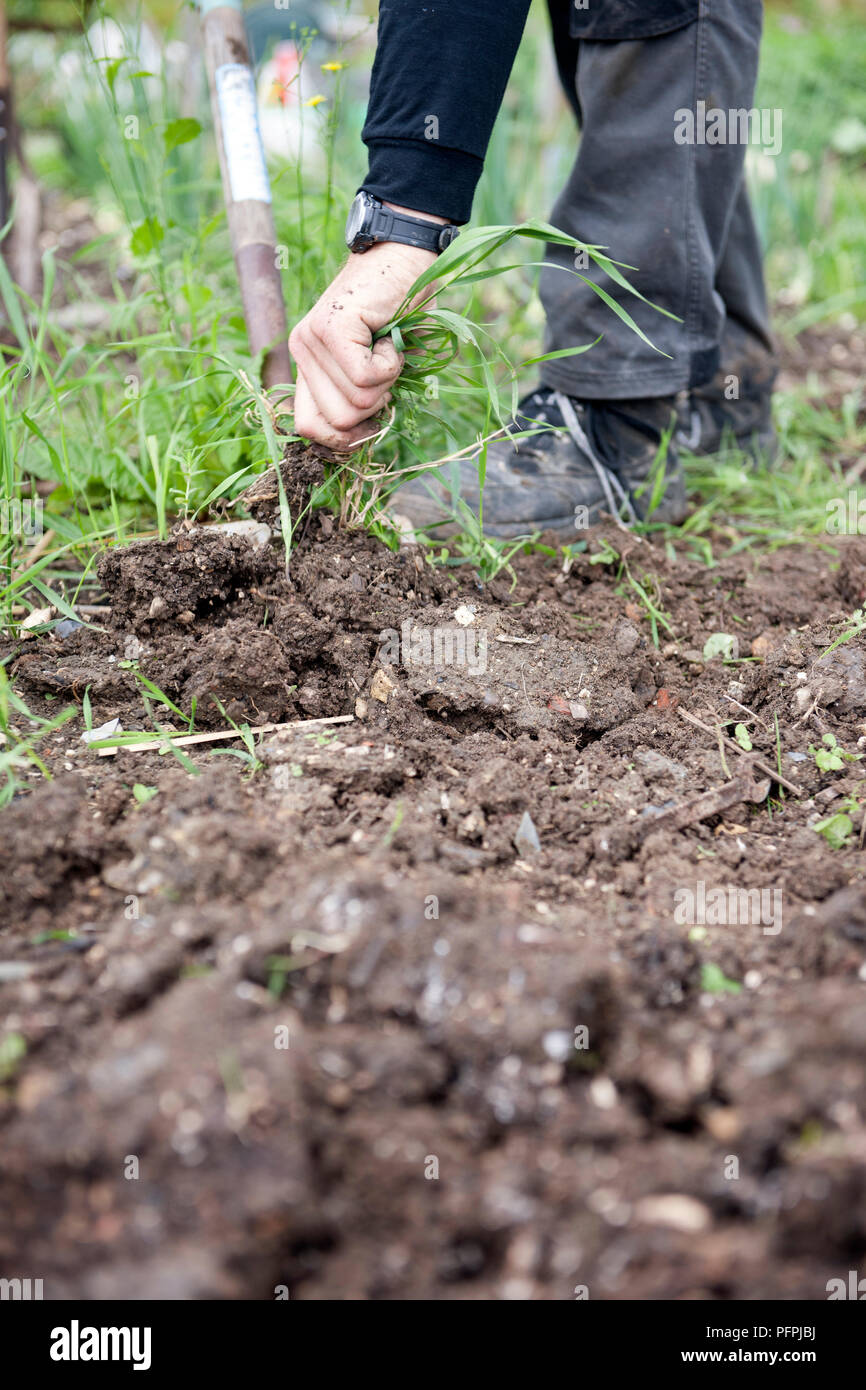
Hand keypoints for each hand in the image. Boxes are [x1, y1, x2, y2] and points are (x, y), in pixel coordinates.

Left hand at [289, 208, 443, 450]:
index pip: (307, 427)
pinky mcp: (331, 327)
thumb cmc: (398, 311)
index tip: (370, 424)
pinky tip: (389, 336)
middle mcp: (301, 351)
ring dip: (386, 380)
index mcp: (307, 364)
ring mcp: (312, 338)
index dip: (342, 439)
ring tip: (386, 345)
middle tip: (383, 368)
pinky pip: (366, 377)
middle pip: (338, 421)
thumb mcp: (373, 364)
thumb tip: (354, 442)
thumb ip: (356, 397)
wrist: (404, 256)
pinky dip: (392, 363)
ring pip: (356, 401)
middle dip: (373, 406)